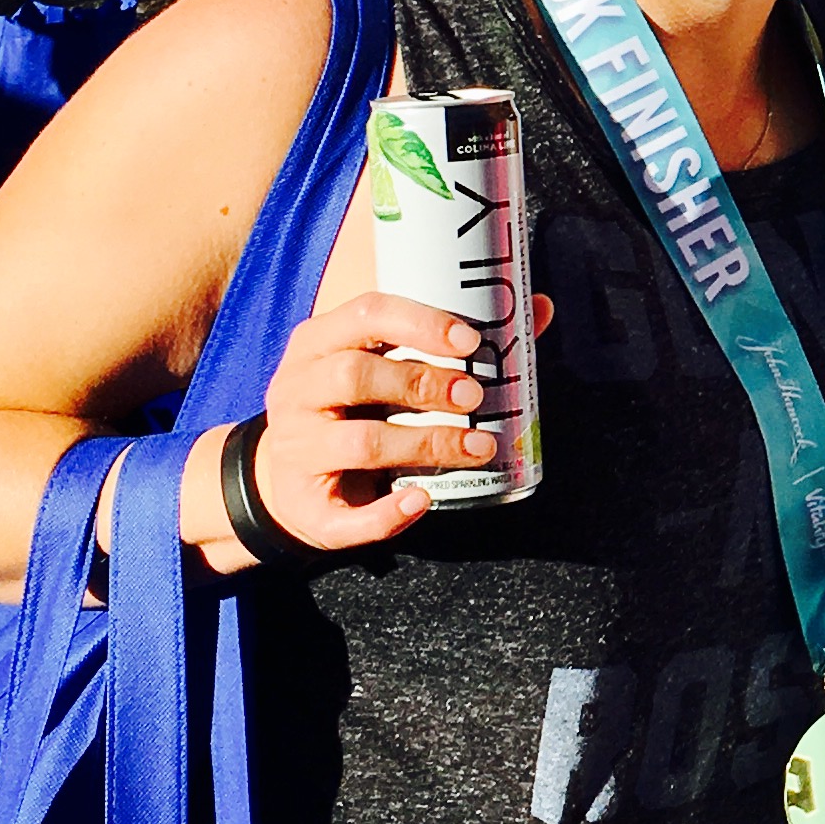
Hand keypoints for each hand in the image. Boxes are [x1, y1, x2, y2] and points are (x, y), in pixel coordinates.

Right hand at [225, 289, 554, 557]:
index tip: (471, 341)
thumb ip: (451, 342)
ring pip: (359, 442)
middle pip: (354, 376)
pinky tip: (422, 501)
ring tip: (477, 448)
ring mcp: (294, 447)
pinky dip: (386, 514)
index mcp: (317, 343)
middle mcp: (297, 389)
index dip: (419, 324)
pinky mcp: (303, 504)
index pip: (365, 314)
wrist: (284, 478)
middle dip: (423, 384)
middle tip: (476, 397)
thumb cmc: (352, 409)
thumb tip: (539, 308)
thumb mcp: (382, 367)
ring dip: (425, 444)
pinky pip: (345, 514)